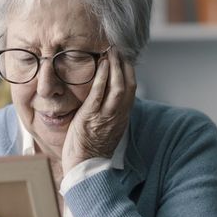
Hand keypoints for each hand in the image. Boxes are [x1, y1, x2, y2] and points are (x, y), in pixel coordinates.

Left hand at [61, 47, 135, 172]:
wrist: (85, 168)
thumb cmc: (92, 150)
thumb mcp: (107, 129)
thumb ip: (110, 114)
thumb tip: (108, 100)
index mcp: (122, 117)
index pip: (131, 90)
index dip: (130, 72)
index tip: (125, 58)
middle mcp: (118, 115)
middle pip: (128, 85)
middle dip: (124, 65)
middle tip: (119, 48)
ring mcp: (106, 116)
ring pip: (117, 87)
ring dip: (115, 66)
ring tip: (111, 51)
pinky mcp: (91, 117)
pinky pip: (99, 93)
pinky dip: (102, 77)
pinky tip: (101, 65)